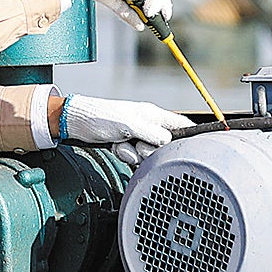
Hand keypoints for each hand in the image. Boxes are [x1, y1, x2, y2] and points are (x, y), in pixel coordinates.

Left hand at [60, 96, 193, 164]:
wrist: (75, 123)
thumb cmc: (100, 116)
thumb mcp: (128, 125)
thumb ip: (151, 134)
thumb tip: (168, 142)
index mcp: (152, 114)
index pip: (179, 124)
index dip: (189, 135)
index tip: (196, 147)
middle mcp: (148, 124)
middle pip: (164, 146)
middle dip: (150, 150)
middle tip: (137, 145)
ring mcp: (137, 135)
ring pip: (147, 154)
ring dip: (133, 154)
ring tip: (121, 143)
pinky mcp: (126, 144)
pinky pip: (134, 157)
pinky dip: (125, 155)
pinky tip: (115, 147)